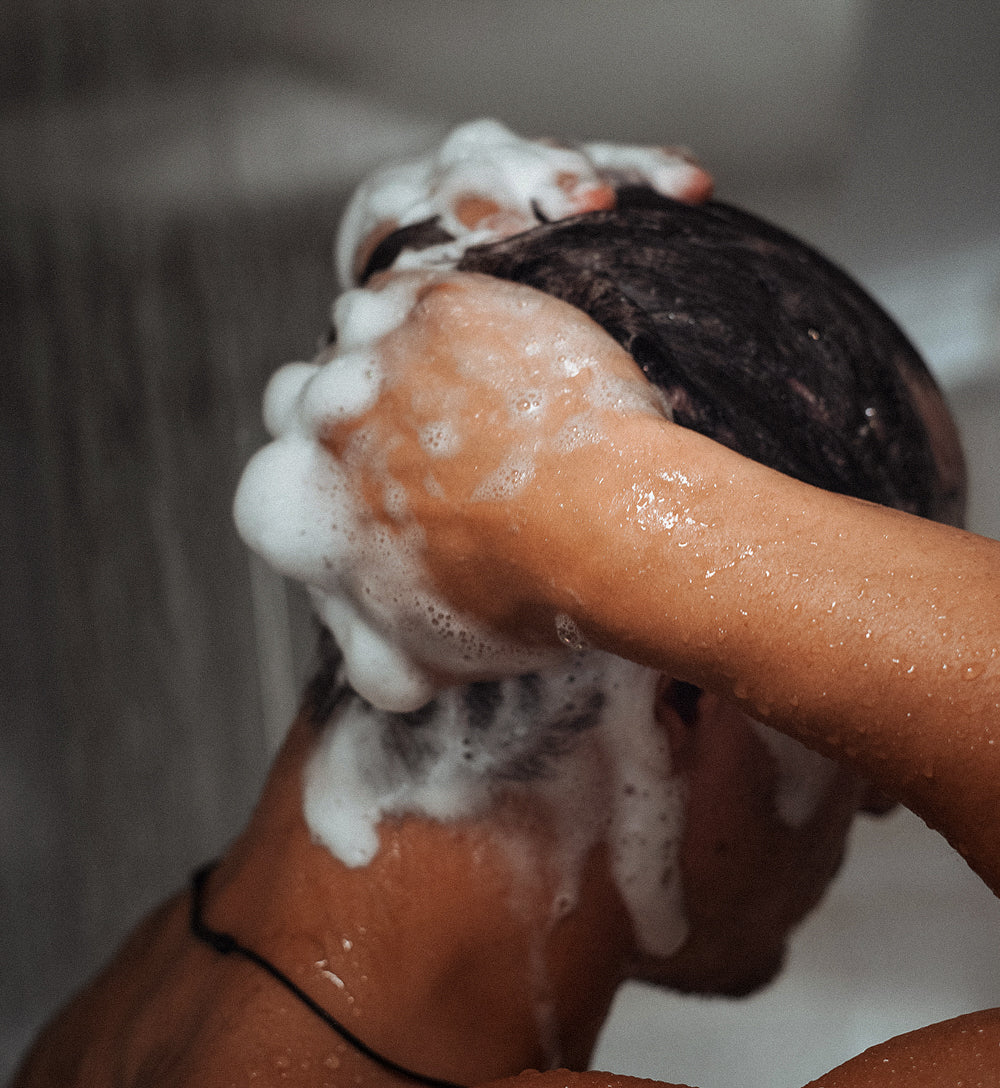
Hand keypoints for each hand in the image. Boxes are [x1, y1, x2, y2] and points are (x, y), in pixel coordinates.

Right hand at [235, 267, 677, 708]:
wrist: (609, 526)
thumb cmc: (519, 600)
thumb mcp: (422, 662)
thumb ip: (367, 650)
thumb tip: (361, 656)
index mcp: (298, 506)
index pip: (267, 486)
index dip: (314, 489)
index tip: (359, 494)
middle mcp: (321, 423)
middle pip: (297, 400)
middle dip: (340, 418)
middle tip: (412, 440)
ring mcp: (379, 357)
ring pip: (351, 338)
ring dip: (385, 360)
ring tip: (455, 395)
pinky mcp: (442, 308)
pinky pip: (410, 298)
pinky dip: (433, 319)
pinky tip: (479, 352)